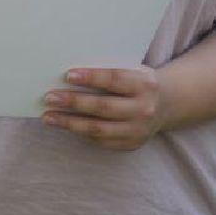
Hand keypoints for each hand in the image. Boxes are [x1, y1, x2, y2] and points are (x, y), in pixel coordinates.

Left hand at [40, 66, 166, 150]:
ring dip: (70, 122)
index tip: (68, 75)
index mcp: (144, 84)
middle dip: (74, 102)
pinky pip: (101, 140)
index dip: (91, 78)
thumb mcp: (132, 70)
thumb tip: (68, 75)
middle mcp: (144, 109)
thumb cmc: (137, 82)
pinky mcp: (131, 144)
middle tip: (50, 97)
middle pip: (103, 107)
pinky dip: (81, 132)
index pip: (114, 80)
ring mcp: (138, 130)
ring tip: (49, 116)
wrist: (166, 104)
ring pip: (99, 128)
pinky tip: (65, 125)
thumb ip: (108, 72)